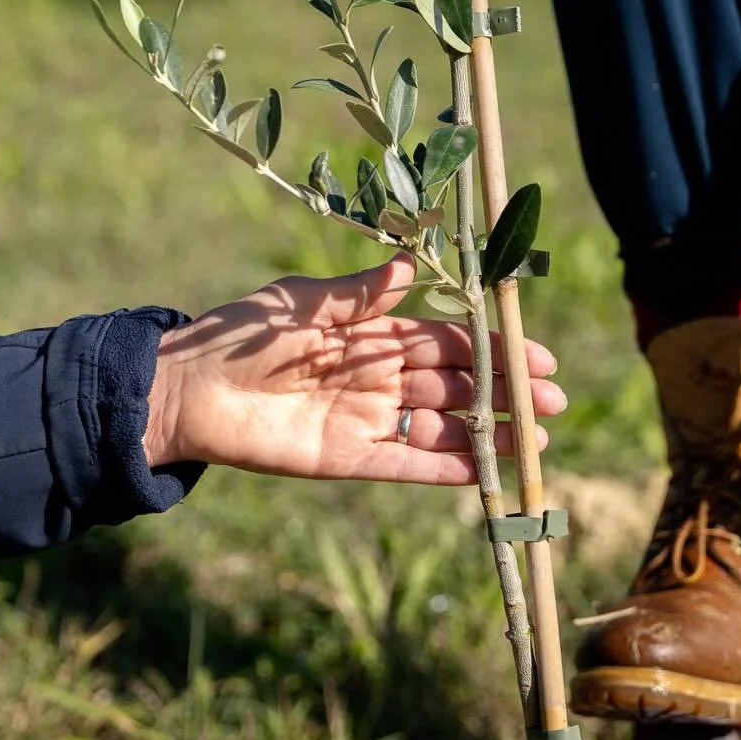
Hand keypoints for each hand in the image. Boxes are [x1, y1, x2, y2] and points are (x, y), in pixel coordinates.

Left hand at [143, 255, 564, 483]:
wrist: (186, 390)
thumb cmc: (240, 336)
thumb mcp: (302, 303)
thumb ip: (359, 295)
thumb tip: (410, 267)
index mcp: (371, 334)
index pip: (447, 342)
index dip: (493, 349)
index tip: (536, 359)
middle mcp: (377, 378)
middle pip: (456, 387)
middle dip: (505, 394)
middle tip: (553, 403)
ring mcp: (367, 420)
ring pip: (443, 428)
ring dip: (490, 435)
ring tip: (537, 443)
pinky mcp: (350, 459)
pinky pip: (409, 465)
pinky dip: (448, 469)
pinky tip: (487, 472)